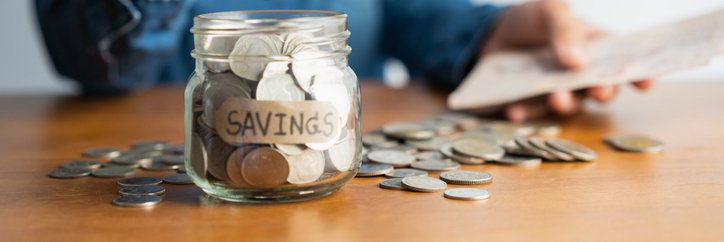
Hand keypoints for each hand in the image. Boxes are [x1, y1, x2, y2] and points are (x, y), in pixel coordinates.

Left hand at [482, 0, 654, 121]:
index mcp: (593, 47)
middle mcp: (580, 74)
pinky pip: (531, 113)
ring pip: (570, 105)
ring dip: (566, 104)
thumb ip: (564, 28)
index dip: (640, 73)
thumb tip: (579, 61)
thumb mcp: (548, 10)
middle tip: (598, 90)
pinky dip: (524, 112)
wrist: (487, 36)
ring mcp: (556, 91)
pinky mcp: (531, 104)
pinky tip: (514, 109)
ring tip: (556, 97)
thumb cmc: (527, 20)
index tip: (647, 83)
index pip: (623, 61)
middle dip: (603, 91)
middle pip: (601, 89)